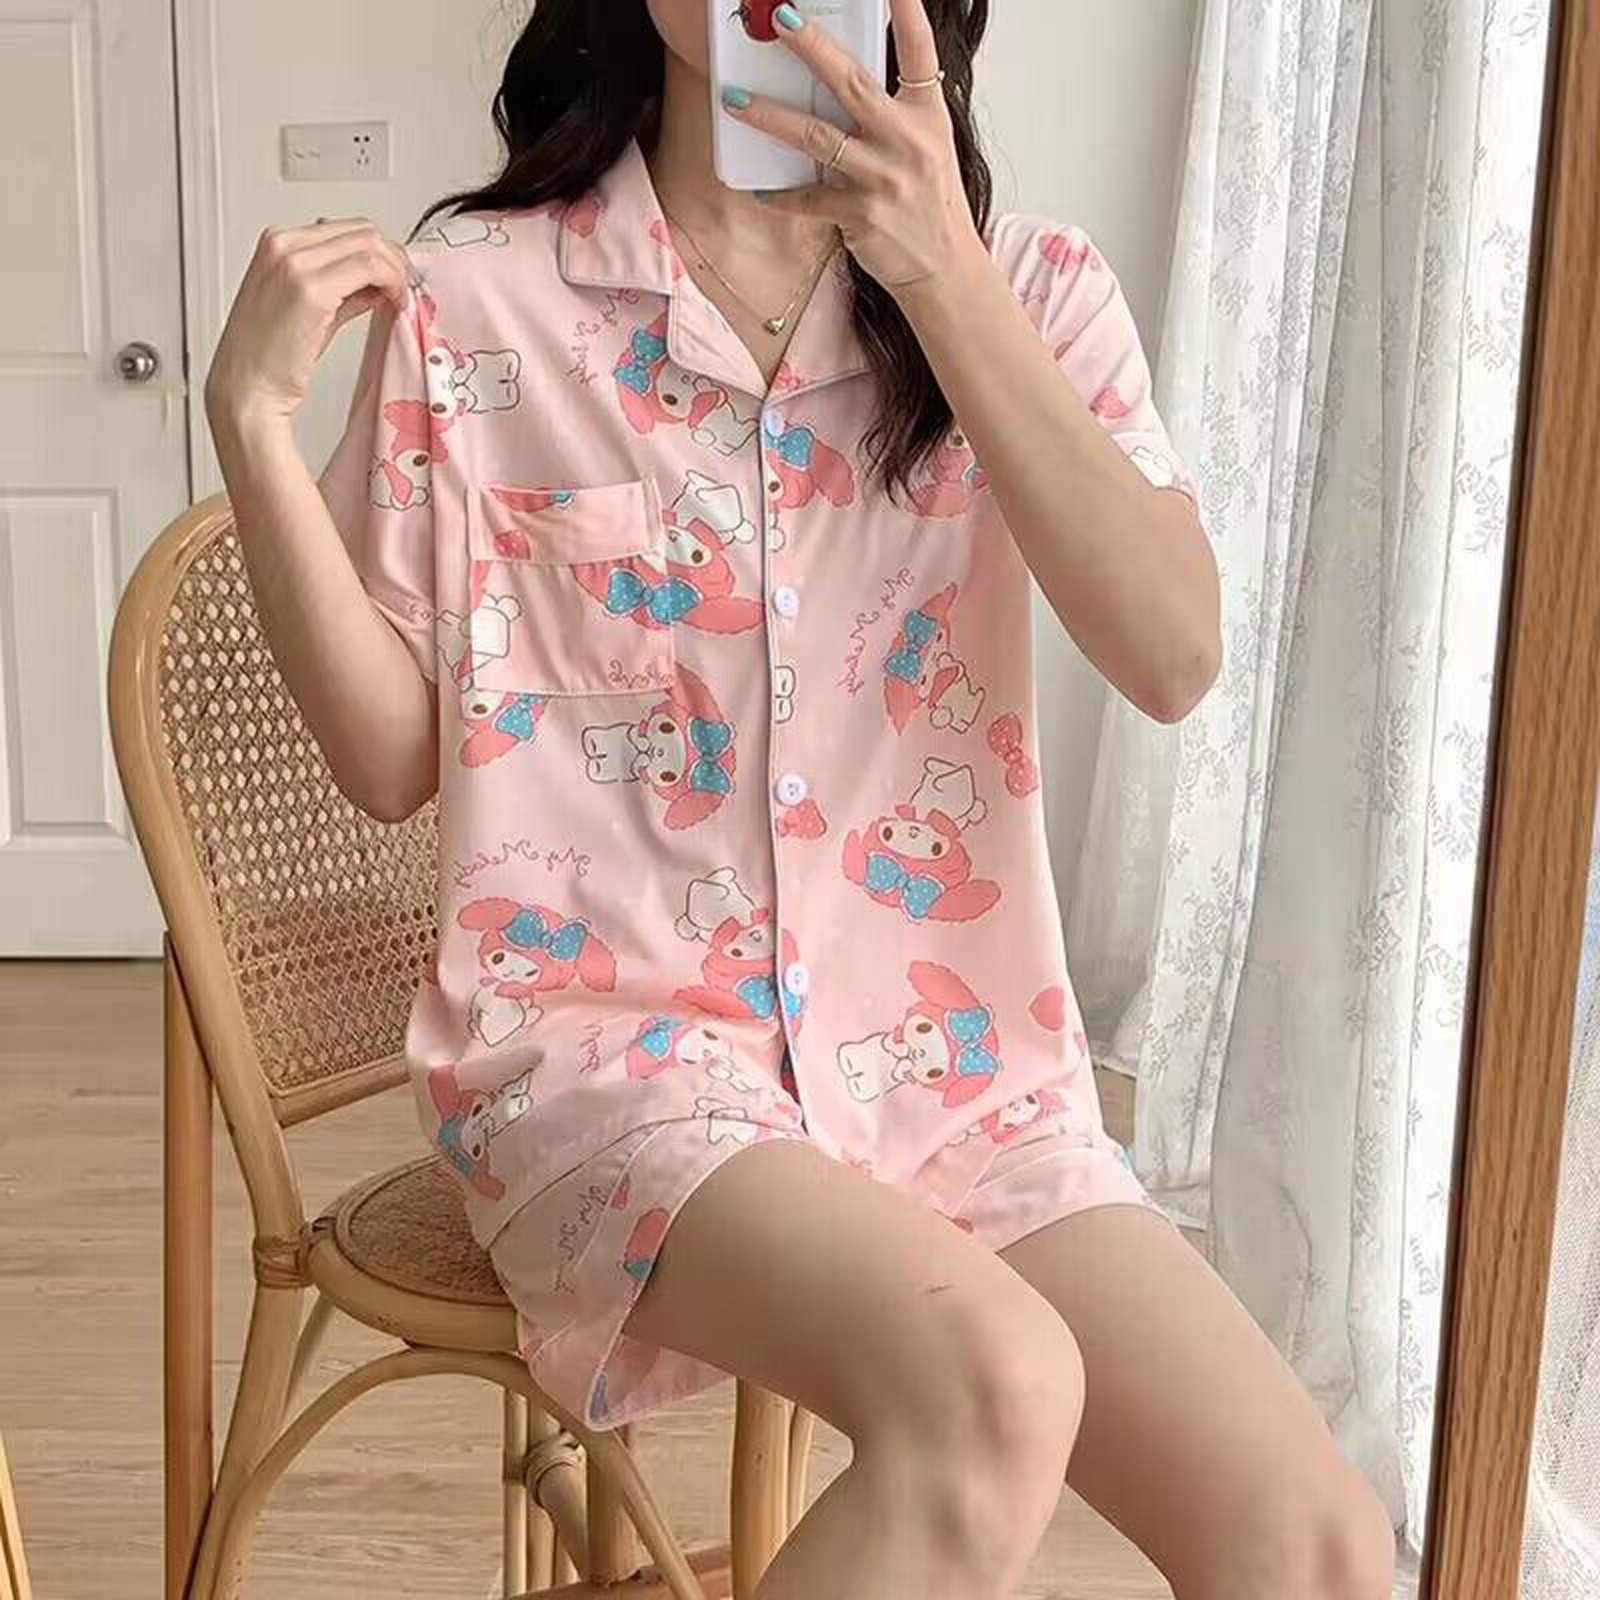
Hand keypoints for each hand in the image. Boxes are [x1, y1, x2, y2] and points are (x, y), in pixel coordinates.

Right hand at [204, 217, 412, 429]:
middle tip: (402, 289)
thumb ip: (341, 286)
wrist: (247, 387)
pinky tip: (393, 303)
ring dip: (396, 271)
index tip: (394, 277)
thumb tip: (375, 281)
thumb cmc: (270, 356)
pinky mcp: (311, 290)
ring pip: (371, 245)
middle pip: (363, 231)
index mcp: (279, 243)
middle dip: (393, 259)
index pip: (347, 228)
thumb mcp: (310, 307)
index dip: (380, 252)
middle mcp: (284, 245)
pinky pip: (370, 268)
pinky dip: (392, 283)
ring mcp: (296, 263)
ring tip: (398, 299)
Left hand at [718, 0, 983, 292]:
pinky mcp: (862, 215)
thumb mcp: (927, 144)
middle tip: (779, 18)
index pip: (919, 51)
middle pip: (853, 83)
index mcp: (927, 114)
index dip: (906, 12)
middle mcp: (907, 140)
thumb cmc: (928, 202)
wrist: (943, 267)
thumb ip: (895, 108)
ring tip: (734, 99)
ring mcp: (884, 178)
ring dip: (771, 117)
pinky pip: (809, 199)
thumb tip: (846, 73)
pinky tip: (757, 189)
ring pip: (818, 138)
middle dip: (812, 48)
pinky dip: (780, 196)